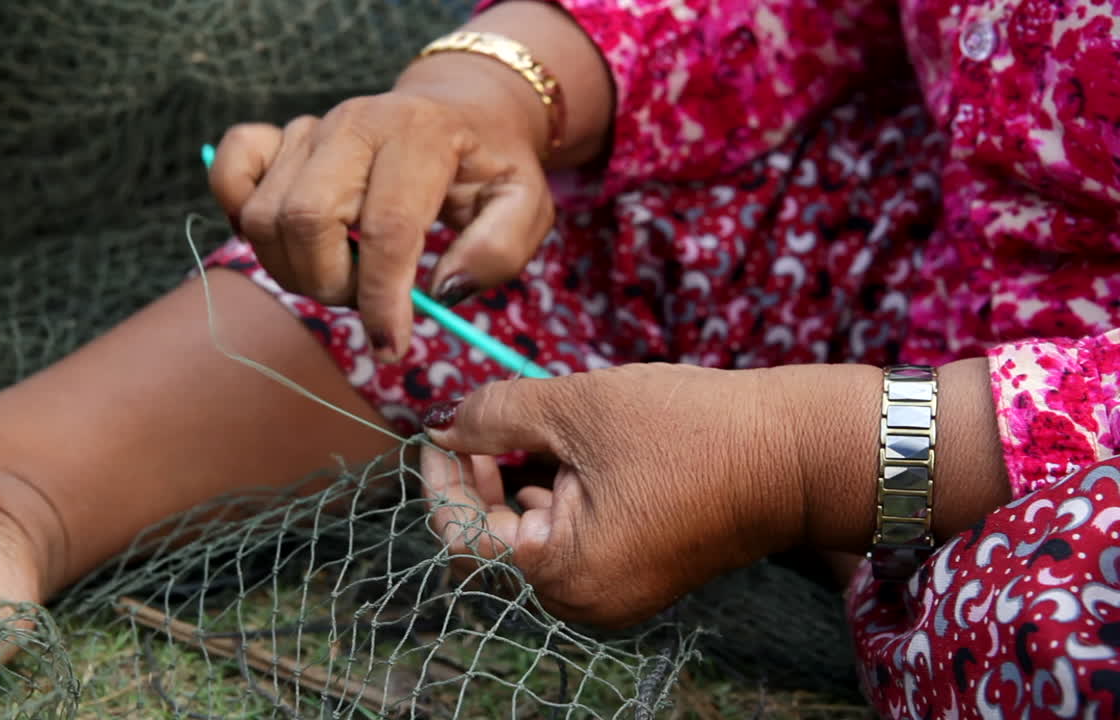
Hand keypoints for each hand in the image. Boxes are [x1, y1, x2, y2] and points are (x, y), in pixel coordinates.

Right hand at [207, 63, 553, 360]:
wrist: (461, 112)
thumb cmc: (491, 167)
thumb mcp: (525, 205)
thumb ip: (497, 251)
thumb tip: (439, 293)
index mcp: (421, 135)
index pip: (387, 227)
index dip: (382, 298)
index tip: (392, 348)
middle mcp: (356, 123)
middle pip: (306, 219)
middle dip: (331, 285)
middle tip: (366, 301)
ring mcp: (310, 127)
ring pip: (264, 215)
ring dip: (296, 269)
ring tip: (343, 275)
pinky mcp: (278, 135)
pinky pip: (230, 172)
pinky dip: (237, 213)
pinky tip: (286, 242)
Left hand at [419, 358, 1013, 627]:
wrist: (798, 454)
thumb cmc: (692, 429)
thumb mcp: (577, 405)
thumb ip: (495, 413)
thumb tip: (446, 424)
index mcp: (564, 573)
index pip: (464, 535)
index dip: (440, 479)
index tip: (434, 429)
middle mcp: (582, 602)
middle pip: (495, 541)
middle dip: (481, 476)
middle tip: (484, 420)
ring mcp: (611, 595)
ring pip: (530, 538)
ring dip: (517, 481)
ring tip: (534, 426)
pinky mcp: (634, 576)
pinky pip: (568, 540)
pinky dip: (553, 496)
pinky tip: (566, 452)